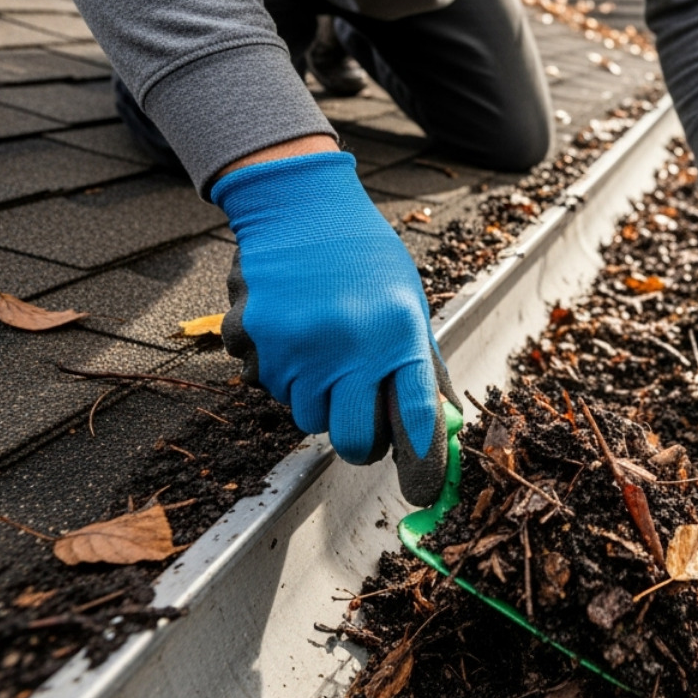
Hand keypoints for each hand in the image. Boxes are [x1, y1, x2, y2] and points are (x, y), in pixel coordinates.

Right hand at [211, 150, 458, 505]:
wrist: (300, 204)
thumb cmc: (365, 259)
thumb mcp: (410, 306)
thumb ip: (424, 368)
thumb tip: (444, 428)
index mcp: (398, 334)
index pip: (416, 418)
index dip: (423, 465)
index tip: (424, 493)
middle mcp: (348, 344)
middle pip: (350, 440)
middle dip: (357, 439)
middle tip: (358, 412)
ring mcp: (295, 343)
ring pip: (304, 416)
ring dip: (315, 396)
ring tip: (323, 343)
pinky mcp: (253, 337)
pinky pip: (263, 385)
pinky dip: (277, 368)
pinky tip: (289, 327)